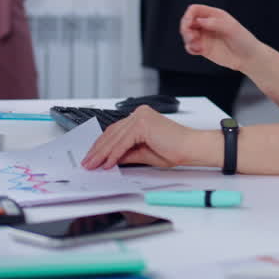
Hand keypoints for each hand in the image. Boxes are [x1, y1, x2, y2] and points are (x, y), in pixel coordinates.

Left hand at [80, 106, 209, 169]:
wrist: (191, 148)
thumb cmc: (175, 149)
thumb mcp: (144, 153)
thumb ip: (127, 154)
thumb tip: (111, 159)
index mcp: (141, 117)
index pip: (115, 131)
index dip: (102, 145)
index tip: (93, 157)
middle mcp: (139, 114)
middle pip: (112, 133)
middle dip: (98, 150)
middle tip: (88, 162)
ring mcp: (140, 117)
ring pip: (115, 138)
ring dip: (102, 153)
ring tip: (93, 165)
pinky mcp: (142, 124)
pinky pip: (123, 142)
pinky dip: (114, 154)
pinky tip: (107, 164)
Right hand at [179, 4, 261, 71]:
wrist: (249, 58)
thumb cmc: (244, 40)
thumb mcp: (232, 28)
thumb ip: (215, 23)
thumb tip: (199, 21)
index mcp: (214, 15)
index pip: (195, 10)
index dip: (189, 15)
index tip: (190, 23)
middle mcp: (207, 24)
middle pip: (187, 21)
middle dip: (185, 28)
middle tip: (192, 37)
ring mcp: (205, 37)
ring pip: (187, 34)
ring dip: (187, 39)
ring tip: (197, 46)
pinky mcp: (204, 49)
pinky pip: (190, 47)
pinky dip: (190, 48)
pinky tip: (198, 51)